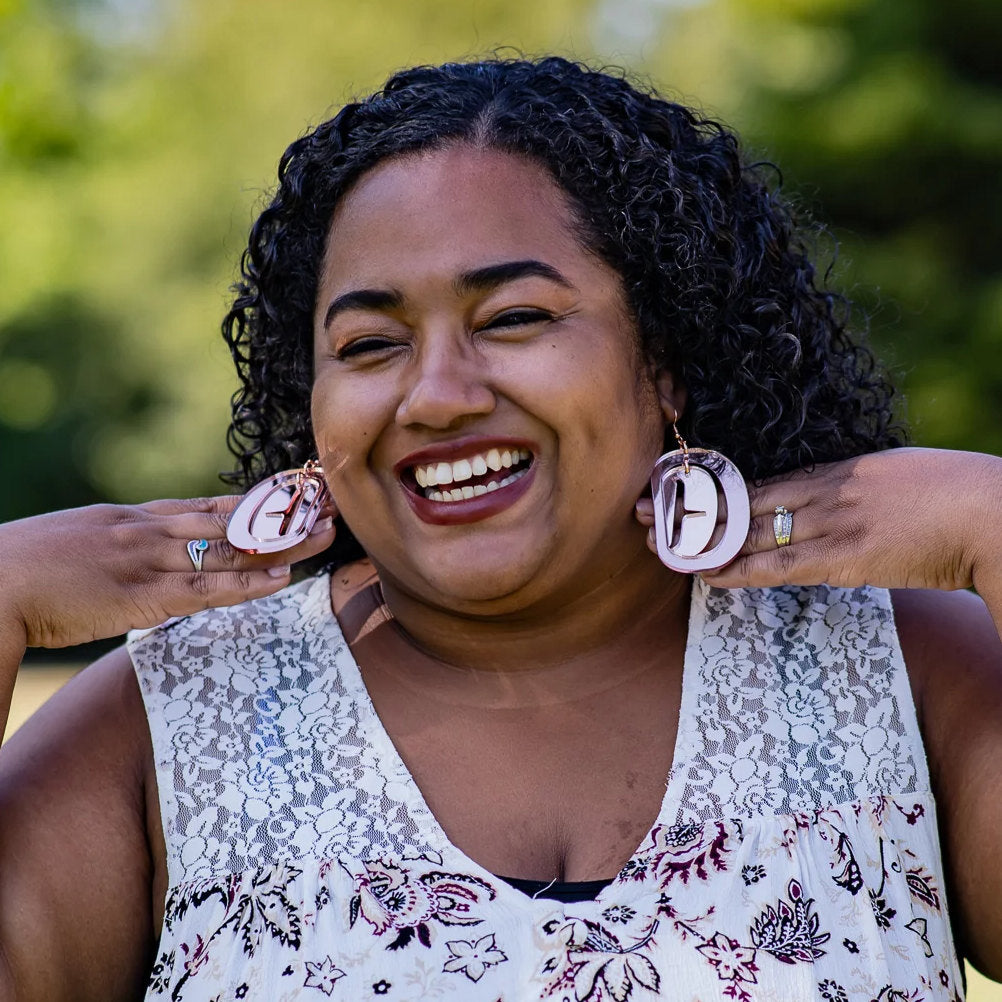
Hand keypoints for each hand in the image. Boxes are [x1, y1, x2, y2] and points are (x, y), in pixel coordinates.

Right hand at [1, 495, 336, 648]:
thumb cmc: (27, 566)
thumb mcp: (84, 540)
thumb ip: (124, 543)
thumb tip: (149, 559)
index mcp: (137, 516)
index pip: (212, 504)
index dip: (258, 499)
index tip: (295, 491)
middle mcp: (151, 529)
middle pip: (233, 518)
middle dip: (283, 512)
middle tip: (329, 502)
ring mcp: (150, 560)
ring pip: (231, 548)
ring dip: (282, 542)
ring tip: (325, 534)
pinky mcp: (142, 595)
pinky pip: (208, 589)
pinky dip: (249, 584)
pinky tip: (282, 578)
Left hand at [636, 448, 1001, 592]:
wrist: (990, 514)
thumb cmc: (950, 493)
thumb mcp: (889, 476)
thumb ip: (848, 486)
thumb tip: (815, 498)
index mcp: (835, 468)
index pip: (756, 479)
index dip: (708, 487)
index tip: (671, 487)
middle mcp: (824, 491)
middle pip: (740, 501)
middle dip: (688, 510)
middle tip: (642, 511)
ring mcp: (832, 523)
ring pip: (750, 533)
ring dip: (701, 542)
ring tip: (659, 547)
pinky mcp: (846, 559)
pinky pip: (779, 566)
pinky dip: (739, 570)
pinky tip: (707, 574)